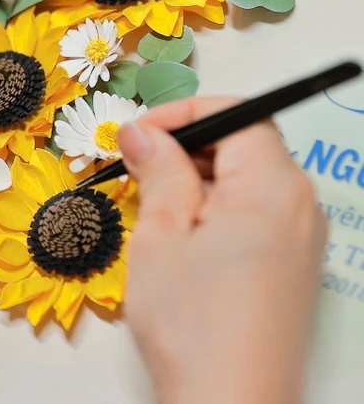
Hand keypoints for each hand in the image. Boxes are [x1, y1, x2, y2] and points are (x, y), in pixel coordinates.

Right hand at [119, 98, 326, 403]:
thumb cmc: (192, 323)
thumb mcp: (160, 234)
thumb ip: (158, 171)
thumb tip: (142, 132)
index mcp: (273, 186)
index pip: (238, 114)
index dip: (183, 113)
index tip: (138, 133)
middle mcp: (300, 206)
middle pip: (246, 144)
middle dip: (187, 146)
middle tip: (134, 169)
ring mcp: (302, 239)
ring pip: (247, 180)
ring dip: (197, 179)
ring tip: (149, 208)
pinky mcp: (293, 267)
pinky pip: (255, 213)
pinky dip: (215, 209)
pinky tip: (178, 238)